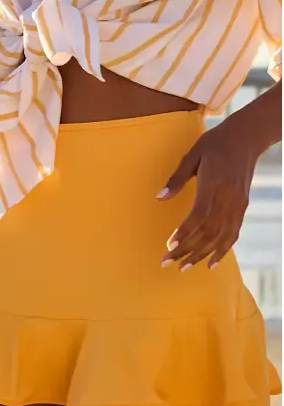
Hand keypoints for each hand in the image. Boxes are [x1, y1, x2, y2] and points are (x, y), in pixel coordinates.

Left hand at [157, 120, 257, 271]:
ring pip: (220, 237)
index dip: (185, 233)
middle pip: (208, 232)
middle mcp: (228, 198)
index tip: (170, 246)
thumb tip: (159, 198)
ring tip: (184, 267)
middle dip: (187, 250)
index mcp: (213, 184)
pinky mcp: (242, 207)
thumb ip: (177, 178)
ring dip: (202, 254)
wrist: (245, 138)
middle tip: (167, 262)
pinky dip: (222, 250)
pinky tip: (211, 262)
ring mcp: (238, 205)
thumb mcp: (192, 154)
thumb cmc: (214, 143)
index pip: (199, 216)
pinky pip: (233, 234)